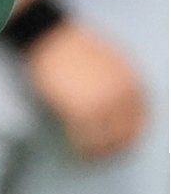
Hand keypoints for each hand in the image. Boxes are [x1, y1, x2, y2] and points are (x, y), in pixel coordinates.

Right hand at [25, 20, 146, 159]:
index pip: (141, 117)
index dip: (132, 133)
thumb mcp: (111, 61)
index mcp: (132, 81)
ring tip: (89, 155)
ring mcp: (102, 102)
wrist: (51, 37)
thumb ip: (121, 83)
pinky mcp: (81, 109)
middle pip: (125, 132)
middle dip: (116, 147)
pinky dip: (82, 147)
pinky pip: (86, 137)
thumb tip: (122, 107)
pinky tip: (76, 148)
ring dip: (98, 151)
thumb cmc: (75, 46)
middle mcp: (122, 93)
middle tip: (105, 154)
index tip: (123, 141)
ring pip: (106, 139)